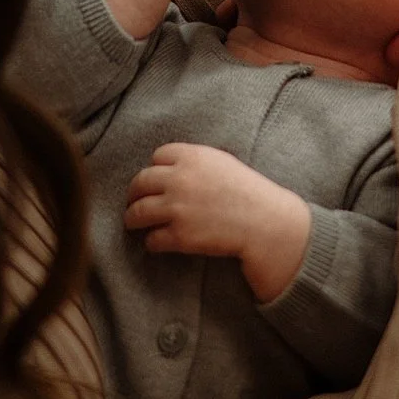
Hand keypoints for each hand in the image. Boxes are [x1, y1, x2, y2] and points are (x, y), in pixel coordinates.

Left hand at [124, 143, 310, 299]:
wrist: (265, 223)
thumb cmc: (248, 192)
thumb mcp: (221, 162)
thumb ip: (193, 161)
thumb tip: (167, 168)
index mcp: (191, 157)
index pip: (156, 157)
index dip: (156, 169)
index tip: (156, 180)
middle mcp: (179, 180)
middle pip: (140, 183)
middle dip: (134, 194)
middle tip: (134, 202)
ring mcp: (177, 209)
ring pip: (137, 212)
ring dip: (133, 219)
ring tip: (134, 223)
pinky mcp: (179, 236)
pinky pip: (151, 239)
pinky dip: (151, 242)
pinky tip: (157, 242)